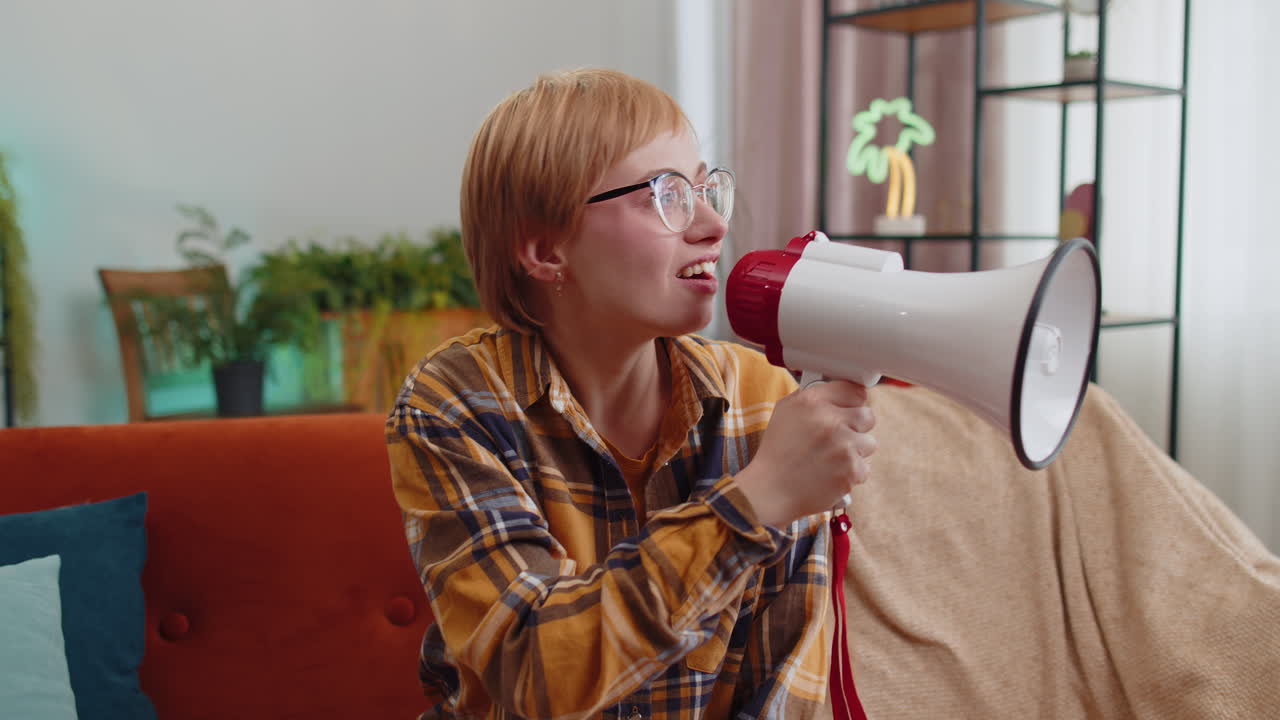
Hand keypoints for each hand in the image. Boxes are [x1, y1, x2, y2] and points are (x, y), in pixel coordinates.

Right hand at [735, 380, 877, 527]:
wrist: (770, 490)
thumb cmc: (777, 452)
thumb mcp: (785, 412)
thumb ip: (812, 398)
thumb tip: (837, 393)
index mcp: (811, 401)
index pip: (853, 389)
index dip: (852, 402)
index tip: (849, 410)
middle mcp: (829, 420)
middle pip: (868, 415)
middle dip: (857, 427)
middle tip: (841, 438)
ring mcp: (842, 445)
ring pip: (869, 443)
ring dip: (856, 452)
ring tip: (832, 459)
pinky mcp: (851, 470)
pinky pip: (865, 468)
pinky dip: (851, 475)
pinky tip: (831, 475)